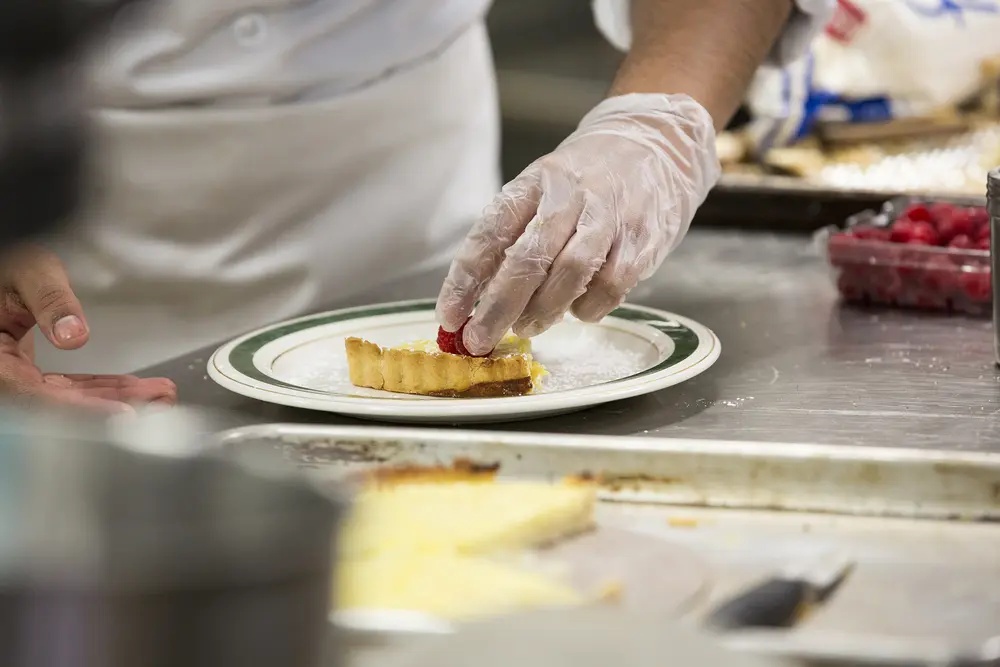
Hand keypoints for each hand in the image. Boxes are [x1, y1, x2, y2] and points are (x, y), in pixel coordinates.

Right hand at [0, 245, 176, 411]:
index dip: (80, 410)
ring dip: (118, 398)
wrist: (1, 266)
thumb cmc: (6, 265)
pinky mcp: (31, 376)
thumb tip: (73, 335)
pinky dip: (104, 388)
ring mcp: (17, 379)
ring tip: (160, 395)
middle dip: (114, 406)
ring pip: (71, 399)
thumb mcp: (28, 273)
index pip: (35, 397)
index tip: (121, 413)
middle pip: (59, 406)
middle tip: (159, 403)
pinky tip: (136, 387)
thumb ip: (50, 300)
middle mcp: (4, 377)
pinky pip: (70, 388)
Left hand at [436, 93, 720, 354]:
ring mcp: (609, 215)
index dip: (465, 279)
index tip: (449, 316)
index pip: (490, 233)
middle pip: (528, 258)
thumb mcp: (541, 192)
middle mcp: (570, 195)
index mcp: (534, 183)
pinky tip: (578, 311)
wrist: (654, 144)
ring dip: (543, 310)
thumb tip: (474, 301)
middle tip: (480, 339)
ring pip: (570, 271)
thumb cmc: (583, 182)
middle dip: (498, 307)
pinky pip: (612, 284)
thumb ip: (512, 239)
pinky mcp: (643, 238)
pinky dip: (588, 308)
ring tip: (527, 328)